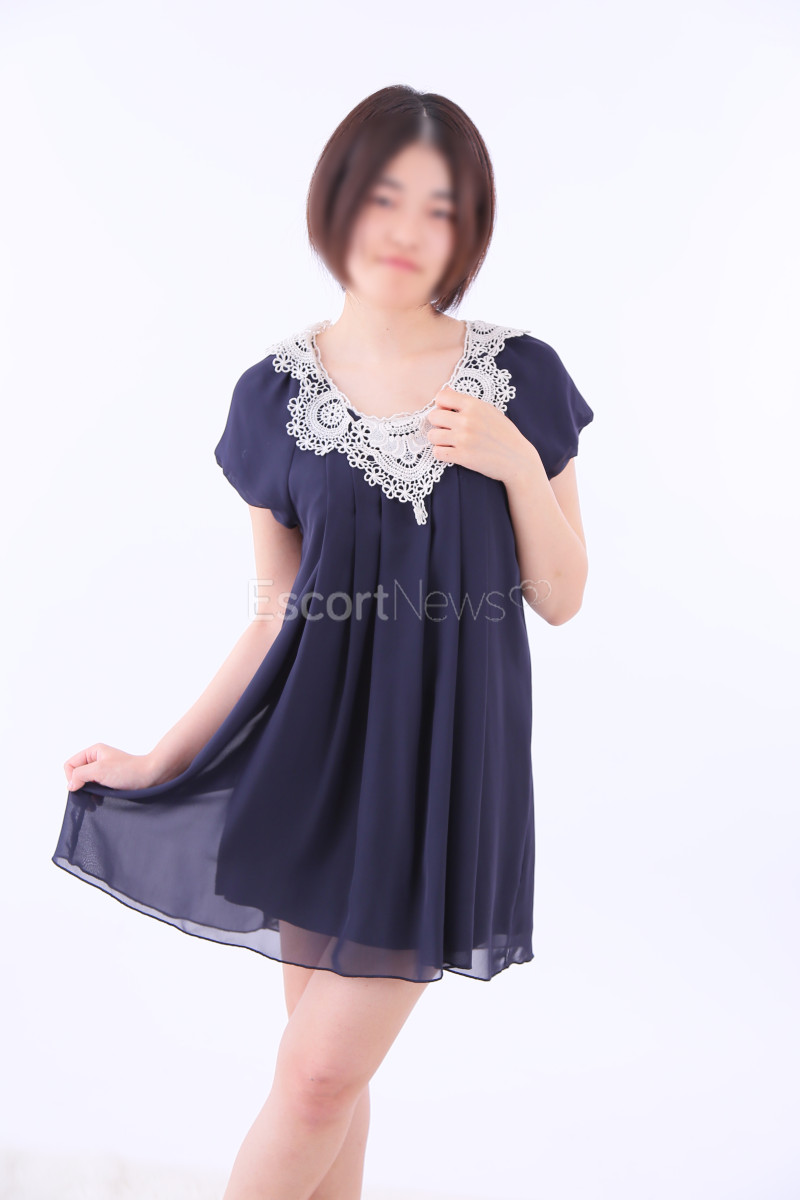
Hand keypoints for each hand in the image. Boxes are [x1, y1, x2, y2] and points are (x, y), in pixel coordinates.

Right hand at [64, 744, 162, 791]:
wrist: (151, 778)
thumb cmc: (127, 771)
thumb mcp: (99, 770)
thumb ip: (80, 775)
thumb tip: (70, 786)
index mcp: (94, 752)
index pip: (69, 765)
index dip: (71, 777)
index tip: (81, 786)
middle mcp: (97, 760)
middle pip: (76, 774)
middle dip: (80, 786)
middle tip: (89, 795)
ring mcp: (104, 771)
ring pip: (86, 783)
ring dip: (88, 792)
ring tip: (97, 798)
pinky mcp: (110, 781)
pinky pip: (95, 788)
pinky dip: (96, 795)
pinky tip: (102, 799)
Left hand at [425, 387, 539, 484]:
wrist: (518, 459)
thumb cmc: (505, 434)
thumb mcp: (490, 411)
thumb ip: (467, 401)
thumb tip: (446, 390)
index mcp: (474, 405)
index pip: (441, 397)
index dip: (441, 406)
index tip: (447, 413)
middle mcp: (467, 420)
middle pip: (433, 417)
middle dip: (437, 424)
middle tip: (447, 430)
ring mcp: (464, 438)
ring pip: (432, 436)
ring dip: (438, 440)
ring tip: (448, 443)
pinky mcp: (462, 456)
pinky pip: (437, 453)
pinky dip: (441, 454)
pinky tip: (451, 453)